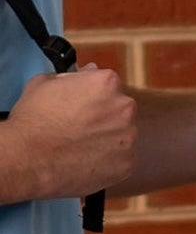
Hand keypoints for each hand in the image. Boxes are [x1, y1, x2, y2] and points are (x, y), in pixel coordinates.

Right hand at [5, 66, 136, 200]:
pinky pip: (121, 158)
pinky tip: (86, 159)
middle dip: (104, 116)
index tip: (81, 105)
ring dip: (107, 138)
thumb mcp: (44, 83)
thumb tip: (89, 71)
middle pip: (120, 109)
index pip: (109, 85)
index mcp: (107, 83)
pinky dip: (108, 160)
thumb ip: (74, 75)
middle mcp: (124, 107)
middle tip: (80, 127)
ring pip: (123, 134)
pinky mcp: (127, 162)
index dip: (93, 95)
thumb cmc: (33, 119)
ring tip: (81, 145)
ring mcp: (128, 136)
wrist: (29, 158)